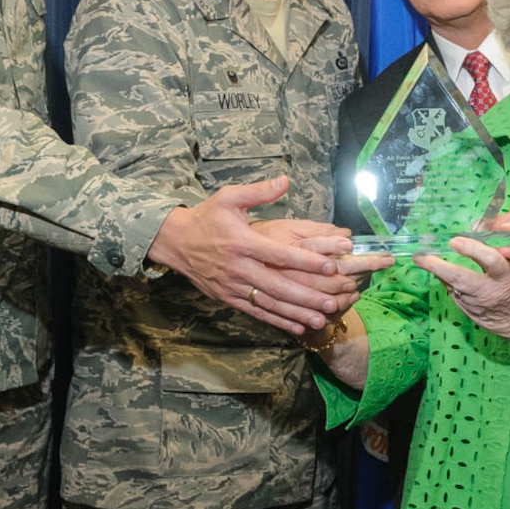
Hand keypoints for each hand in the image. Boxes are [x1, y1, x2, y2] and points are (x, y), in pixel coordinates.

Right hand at [147, 177, 374, 336]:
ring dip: (296, 314)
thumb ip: (258, 192)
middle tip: (334, 303)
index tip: (331, 266)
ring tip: (322, 320)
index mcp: (243, 243)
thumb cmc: (207, 217)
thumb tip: (286, 180)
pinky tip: (298, 328)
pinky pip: (257, 312)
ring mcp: (234, 286)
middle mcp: (239, 268)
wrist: (175, 242)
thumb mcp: (228, 197)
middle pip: (278, 285)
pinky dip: (278, 321)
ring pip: (270, 304)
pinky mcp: (229, 298)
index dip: (307, 262)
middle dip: (307, 296)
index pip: (280, 254)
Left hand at [414, 235, 509, 345]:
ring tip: (423, 260)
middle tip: (420, 256)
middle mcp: (490, 294)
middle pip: (459, 279)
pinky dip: (449, 285)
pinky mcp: (473, 317)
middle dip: (436, 266)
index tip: (455, 240)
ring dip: (438, 274)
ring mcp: (479, 308)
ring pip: (453, 288)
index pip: (489, 260)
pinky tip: (442, 276)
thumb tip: (473, 243)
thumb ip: (497, 260)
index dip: (471, 249)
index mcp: (507, 279)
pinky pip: (457, 297)